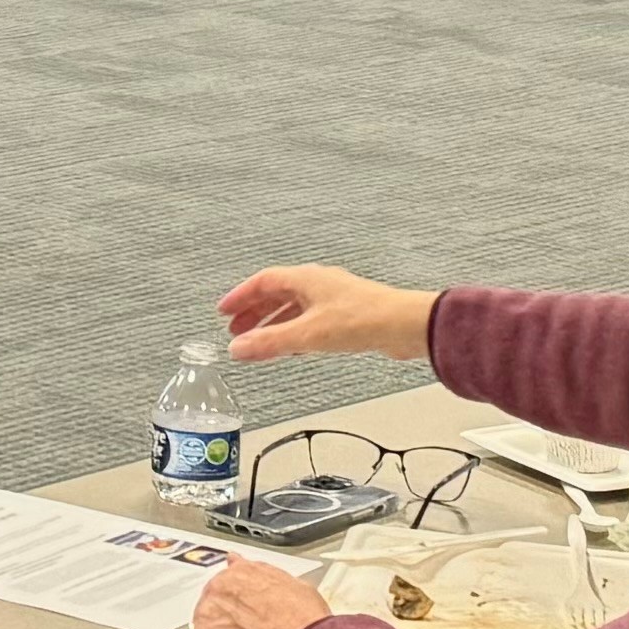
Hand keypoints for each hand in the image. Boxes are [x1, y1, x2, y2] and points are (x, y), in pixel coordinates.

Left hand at [189, 562, 332, 628]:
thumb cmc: (306, 623)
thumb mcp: (295, 586)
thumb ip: (265, 579)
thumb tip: (253, 574)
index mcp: (241, 573)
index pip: (226, 582)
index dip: (234, 600)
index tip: (239, 611)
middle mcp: (219, 588)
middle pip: (213, 608)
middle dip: (227, 624)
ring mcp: (206, 615)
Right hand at [221, 264, 435, 363]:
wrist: (404, 326)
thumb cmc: (362, 320)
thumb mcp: (307, 335)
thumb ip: (270, 343)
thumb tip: (237, 349)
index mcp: (306, 279)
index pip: (263, 281)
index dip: (241, 296)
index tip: (224, 312)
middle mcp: (319, 284)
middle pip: (278, 294)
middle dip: (255, 312)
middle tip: (236, 330)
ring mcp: (334, 300)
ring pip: (295, 309)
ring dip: (274, 324)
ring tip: (258, 342)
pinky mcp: (347, 316)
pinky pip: (311, 321)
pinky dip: (294, 332)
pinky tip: (292, 347)